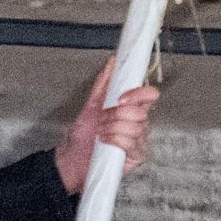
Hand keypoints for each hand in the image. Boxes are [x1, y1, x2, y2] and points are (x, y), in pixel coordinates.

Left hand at [56, 57, 160, 191]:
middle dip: (115, 115)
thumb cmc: (82, 134)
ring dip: (112, 128)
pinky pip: (132, 144)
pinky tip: (104, 142)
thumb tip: (112, 62)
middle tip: (101, 120)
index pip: (149, 95)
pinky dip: (115, 140)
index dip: (138, 94)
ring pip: (136, 128)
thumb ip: (103, 84)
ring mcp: (140, 140)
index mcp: (132, 108)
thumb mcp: (90, 105)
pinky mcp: (137, 156)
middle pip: (141, 113)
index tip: (120, 99)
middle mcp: (139, 123)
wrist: (71, 158)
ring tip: (100, 132)